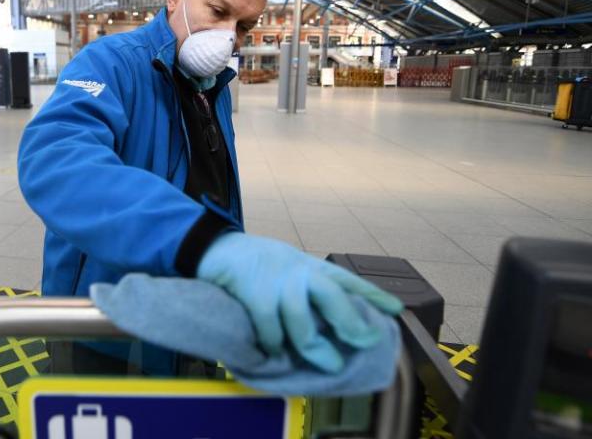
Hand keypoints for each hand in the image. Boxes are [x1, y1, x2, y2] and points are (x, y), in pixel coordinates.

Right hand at [196, 232, 402, 372]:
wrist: (214, 247)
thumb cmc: (254, 262)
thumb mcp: (287, 265)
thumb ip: (307, 286)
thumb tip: (329, 321)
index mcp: (309, 266)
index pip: (346, 278)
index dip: (372, 294)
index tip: (397, 309)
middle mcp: (297, 271)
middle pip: (331, 294)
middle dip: (350, 321)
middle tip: (364, 342)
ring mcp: (275, 282)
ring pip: (301, 318)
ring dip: (315, 345)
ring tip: (328, 363)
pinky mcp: (253, 294)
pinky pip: (270, 328)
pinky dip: (274, 345)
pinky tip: (276, 353)